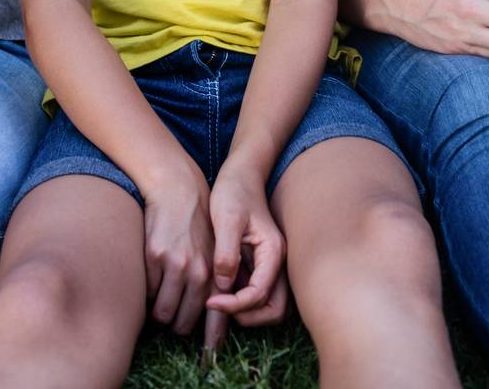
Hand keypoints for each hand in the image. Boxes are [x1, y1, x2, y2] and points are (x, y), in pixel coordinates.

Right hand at [141, 155, 216, 336]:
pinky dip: (147, 292)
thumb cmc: (198, 222)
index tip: (208, 362)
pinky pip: (146, 292)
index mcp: (215, 272)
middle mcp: (197, 271)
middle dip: (176, 324)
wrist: (178, 187)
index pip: (215, 319)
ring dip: (158, 312)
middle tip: (172, 316)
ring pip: (160, 313)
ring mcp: (174, 264)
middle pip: (181, 323)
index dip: (210, 344)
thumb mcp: (216, 249)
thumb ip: (216, 279)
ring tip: (160, 298)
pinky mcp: (154, 256)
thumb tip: (211, 314)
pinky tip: (152, 277)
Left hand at [202, 162, 287, 352]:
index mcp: (273, 251)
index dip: (235, 305)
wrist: (241, 172)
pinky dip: (242, 300)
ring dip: (246, 310)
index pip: (260, 294)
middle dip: (247, 315)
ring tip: (218, 299)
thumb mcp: (226, 218)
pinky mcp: (261, 263)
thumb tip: (224, 286)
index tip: (210, 300)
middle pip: (274, 309)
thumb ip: (226, 253)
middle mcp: (278, 261)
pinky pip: (257, 292)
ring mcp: (271, 264)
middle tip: (218, 306)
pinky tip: (220, 288)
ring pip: (269, 304)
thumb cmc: (234, 191)